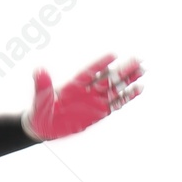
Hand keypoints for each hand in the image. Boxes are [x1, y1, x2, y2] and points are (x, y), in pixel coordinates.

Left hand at [24, 54, 143, 140]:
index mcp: (73, 84)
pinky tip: (139, 89)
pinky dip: (127, 97)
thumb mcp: (40, 98)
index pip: (89, 71)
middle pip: (108, 77)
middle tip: (138, 59)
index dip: (100, 63)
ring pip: (115, 88)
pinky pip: (116, 103)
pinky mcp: (99, 112)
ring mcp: (94, 100)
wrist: (44, 127)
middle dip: (122, 69)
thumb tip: (38, 70)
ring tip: (142, 70)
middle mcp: (87, 90)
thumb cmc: (40, 110)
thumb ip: (42, 85)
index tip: (113, 55)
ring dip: (128, 80)